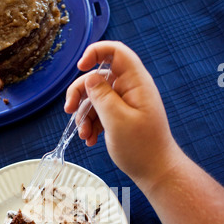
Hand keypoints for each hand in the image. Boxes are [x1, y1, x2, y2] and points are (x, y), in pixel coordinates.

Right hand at [65, 41, 181, 191]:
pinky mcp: (120, 117)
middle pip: (98, 77)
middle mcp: (130, 89)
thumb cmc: (141, 148)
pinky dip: (91, 125)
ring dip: (84, 115)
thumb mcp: (117, 121)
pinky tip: (89, 140)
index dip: (95, 52)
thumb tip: (89, 77)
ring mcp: (125, 104)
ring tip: (84, 135)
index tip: (80, 68)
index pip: (116, 52)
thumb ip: (101, 96)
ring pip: (95, 98)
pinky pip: (99, 113)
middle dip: (80, 93)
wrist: (155, 171)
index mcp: (135, 83)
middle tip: (69, 111)